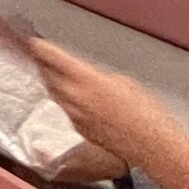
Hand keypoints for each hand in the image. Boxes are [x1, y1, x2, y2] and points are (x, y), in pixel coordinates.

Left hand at [29, 40, 188, 188]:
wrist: (155, 147)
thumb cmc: (147, 114)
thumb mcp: (124, 82)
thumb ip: (97, 76)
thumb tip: (88, 78)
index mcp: (83, 78)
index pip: (50, 56)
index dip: (40, 47)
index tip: (34, 41)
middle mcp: (72, 97)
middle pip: (46, 74)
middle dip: (44, 64)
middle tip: (43, 56)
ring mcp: (73, 115)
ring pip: (55, 92)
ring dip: (54, 82)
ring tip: (59, 74)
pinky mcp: (79, 129)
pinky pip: (66, 109)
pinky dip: (68, 101)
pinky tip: (80, 99)